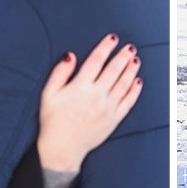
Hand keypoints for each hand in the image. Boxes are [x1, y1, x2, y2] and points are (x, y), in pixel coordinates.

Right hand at [37, 33, 141, 172]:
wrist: (62, 148)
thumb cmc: (53, 122)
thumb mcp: (49, 94)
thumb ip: (60, 73)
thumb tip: (70, 56)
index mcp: (80, 87)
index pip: (96, 61)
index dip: (105, 47)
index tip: (112, 39)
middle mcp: (97, 95)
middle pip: (114, 70)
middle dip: (123, 56)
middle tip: (129, 47)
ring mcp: (107, 108)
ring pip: (124, 84)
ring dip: (131, 70)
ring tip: (135, 60)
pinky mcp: (113, 119)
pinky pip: (128, 102)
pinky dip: (134, 91)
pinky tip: (138, 82)